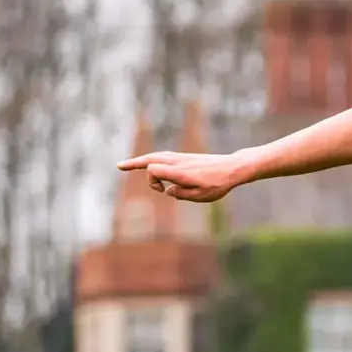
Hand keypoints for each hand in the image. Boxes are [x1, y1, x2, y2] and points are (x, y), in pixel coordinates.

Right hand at [118, 150, 248, 202]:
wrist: (232, 168)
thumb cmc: (218, 184)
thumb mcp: (201, 196)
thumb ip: (182, 194)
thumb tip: (168, 190)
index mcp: (179, 172)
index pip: (153, 170)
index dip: (151, 181)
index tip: (162, 190)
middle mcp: (177, 162)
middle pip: (150, 158)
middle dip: (134, 163)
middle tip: (119, 165)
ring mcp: (181, 158)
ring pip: (157, 156)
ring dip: (143, 160)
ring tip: (130, 164)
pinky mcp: (185, 158)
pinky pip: (165, 156)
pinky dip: (154, 158)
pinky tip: (151, 161)